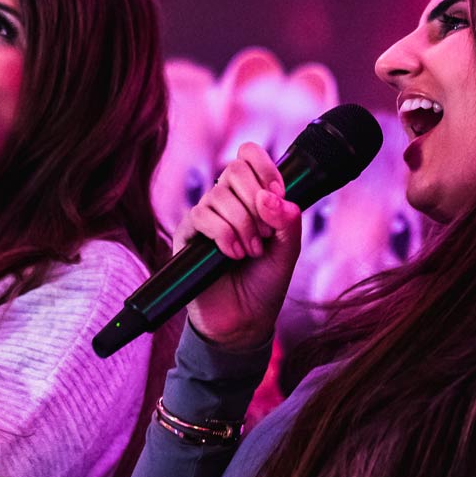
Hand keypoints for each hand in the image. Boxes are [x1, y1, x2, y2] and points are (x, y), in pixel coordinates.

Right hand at [176, 142, 301, 350]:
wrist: (244, 320)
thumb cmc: (264, 283)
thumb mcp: (287, 251)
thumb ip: (287, 222)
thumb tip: (272, 197)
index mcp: (251, 196)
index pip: (248, 155)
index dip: (265, 167)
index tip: (279, 193)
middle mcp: (226, 201)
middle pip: (234, 170)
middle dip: (256, 200)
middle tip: (266, 232)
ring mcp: (205, 217)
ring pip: (218, 195)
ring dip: (243, 224)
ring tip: (252, 251)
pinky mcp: (187, 236)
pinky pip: (201, 216)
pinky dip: (224, 234)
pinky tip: (234, 254)